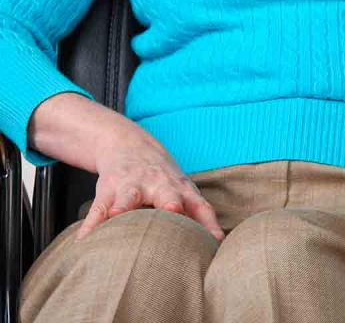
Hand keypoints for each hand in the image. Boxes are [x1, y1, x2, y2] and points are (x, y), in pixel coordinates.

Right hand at [76, 129, 223, 241]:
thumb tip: (219, 243)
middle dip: (170, 201)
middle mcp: (157, 183)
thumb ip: (198, 215)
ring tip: (119, 214)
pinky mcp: (107, 190)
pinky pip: (98, 209)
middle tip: (173, 209)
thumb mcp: (182, 189)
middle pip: (166, 192)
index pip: (197, 204)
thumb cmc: (162, 178)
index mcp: (179, 187)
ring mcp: (130, 185)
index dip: (206, 220)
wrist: (127, 143)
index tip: (214, 239)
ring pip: (128, 195)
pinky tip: (83, 241)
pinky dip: (91, 225)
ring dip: (125, 205)